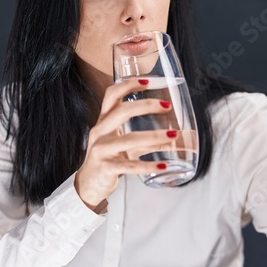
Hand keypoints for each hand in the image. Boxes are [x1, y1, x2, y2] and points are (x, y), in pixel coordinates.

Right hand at [74, 78, 174, 209]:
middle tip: (167, 107)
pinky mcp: (106, 168)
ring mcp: (101, 150)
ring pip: (128, 139)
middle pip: (121, 111)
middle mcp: (100, 132)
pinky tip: (164, 166)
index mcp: (103, 121)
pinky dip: (148, 166)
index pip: (112, 95)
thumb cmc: (109, 160)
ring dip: (154, 136)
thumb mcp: (127, 146)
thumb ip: (150, 139)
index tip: (149, 81)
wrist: (88, 184)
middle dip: (145, 106)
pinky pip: (129, 166)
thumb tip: (179, 136)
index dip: (128, 85)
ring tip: (174, 135)